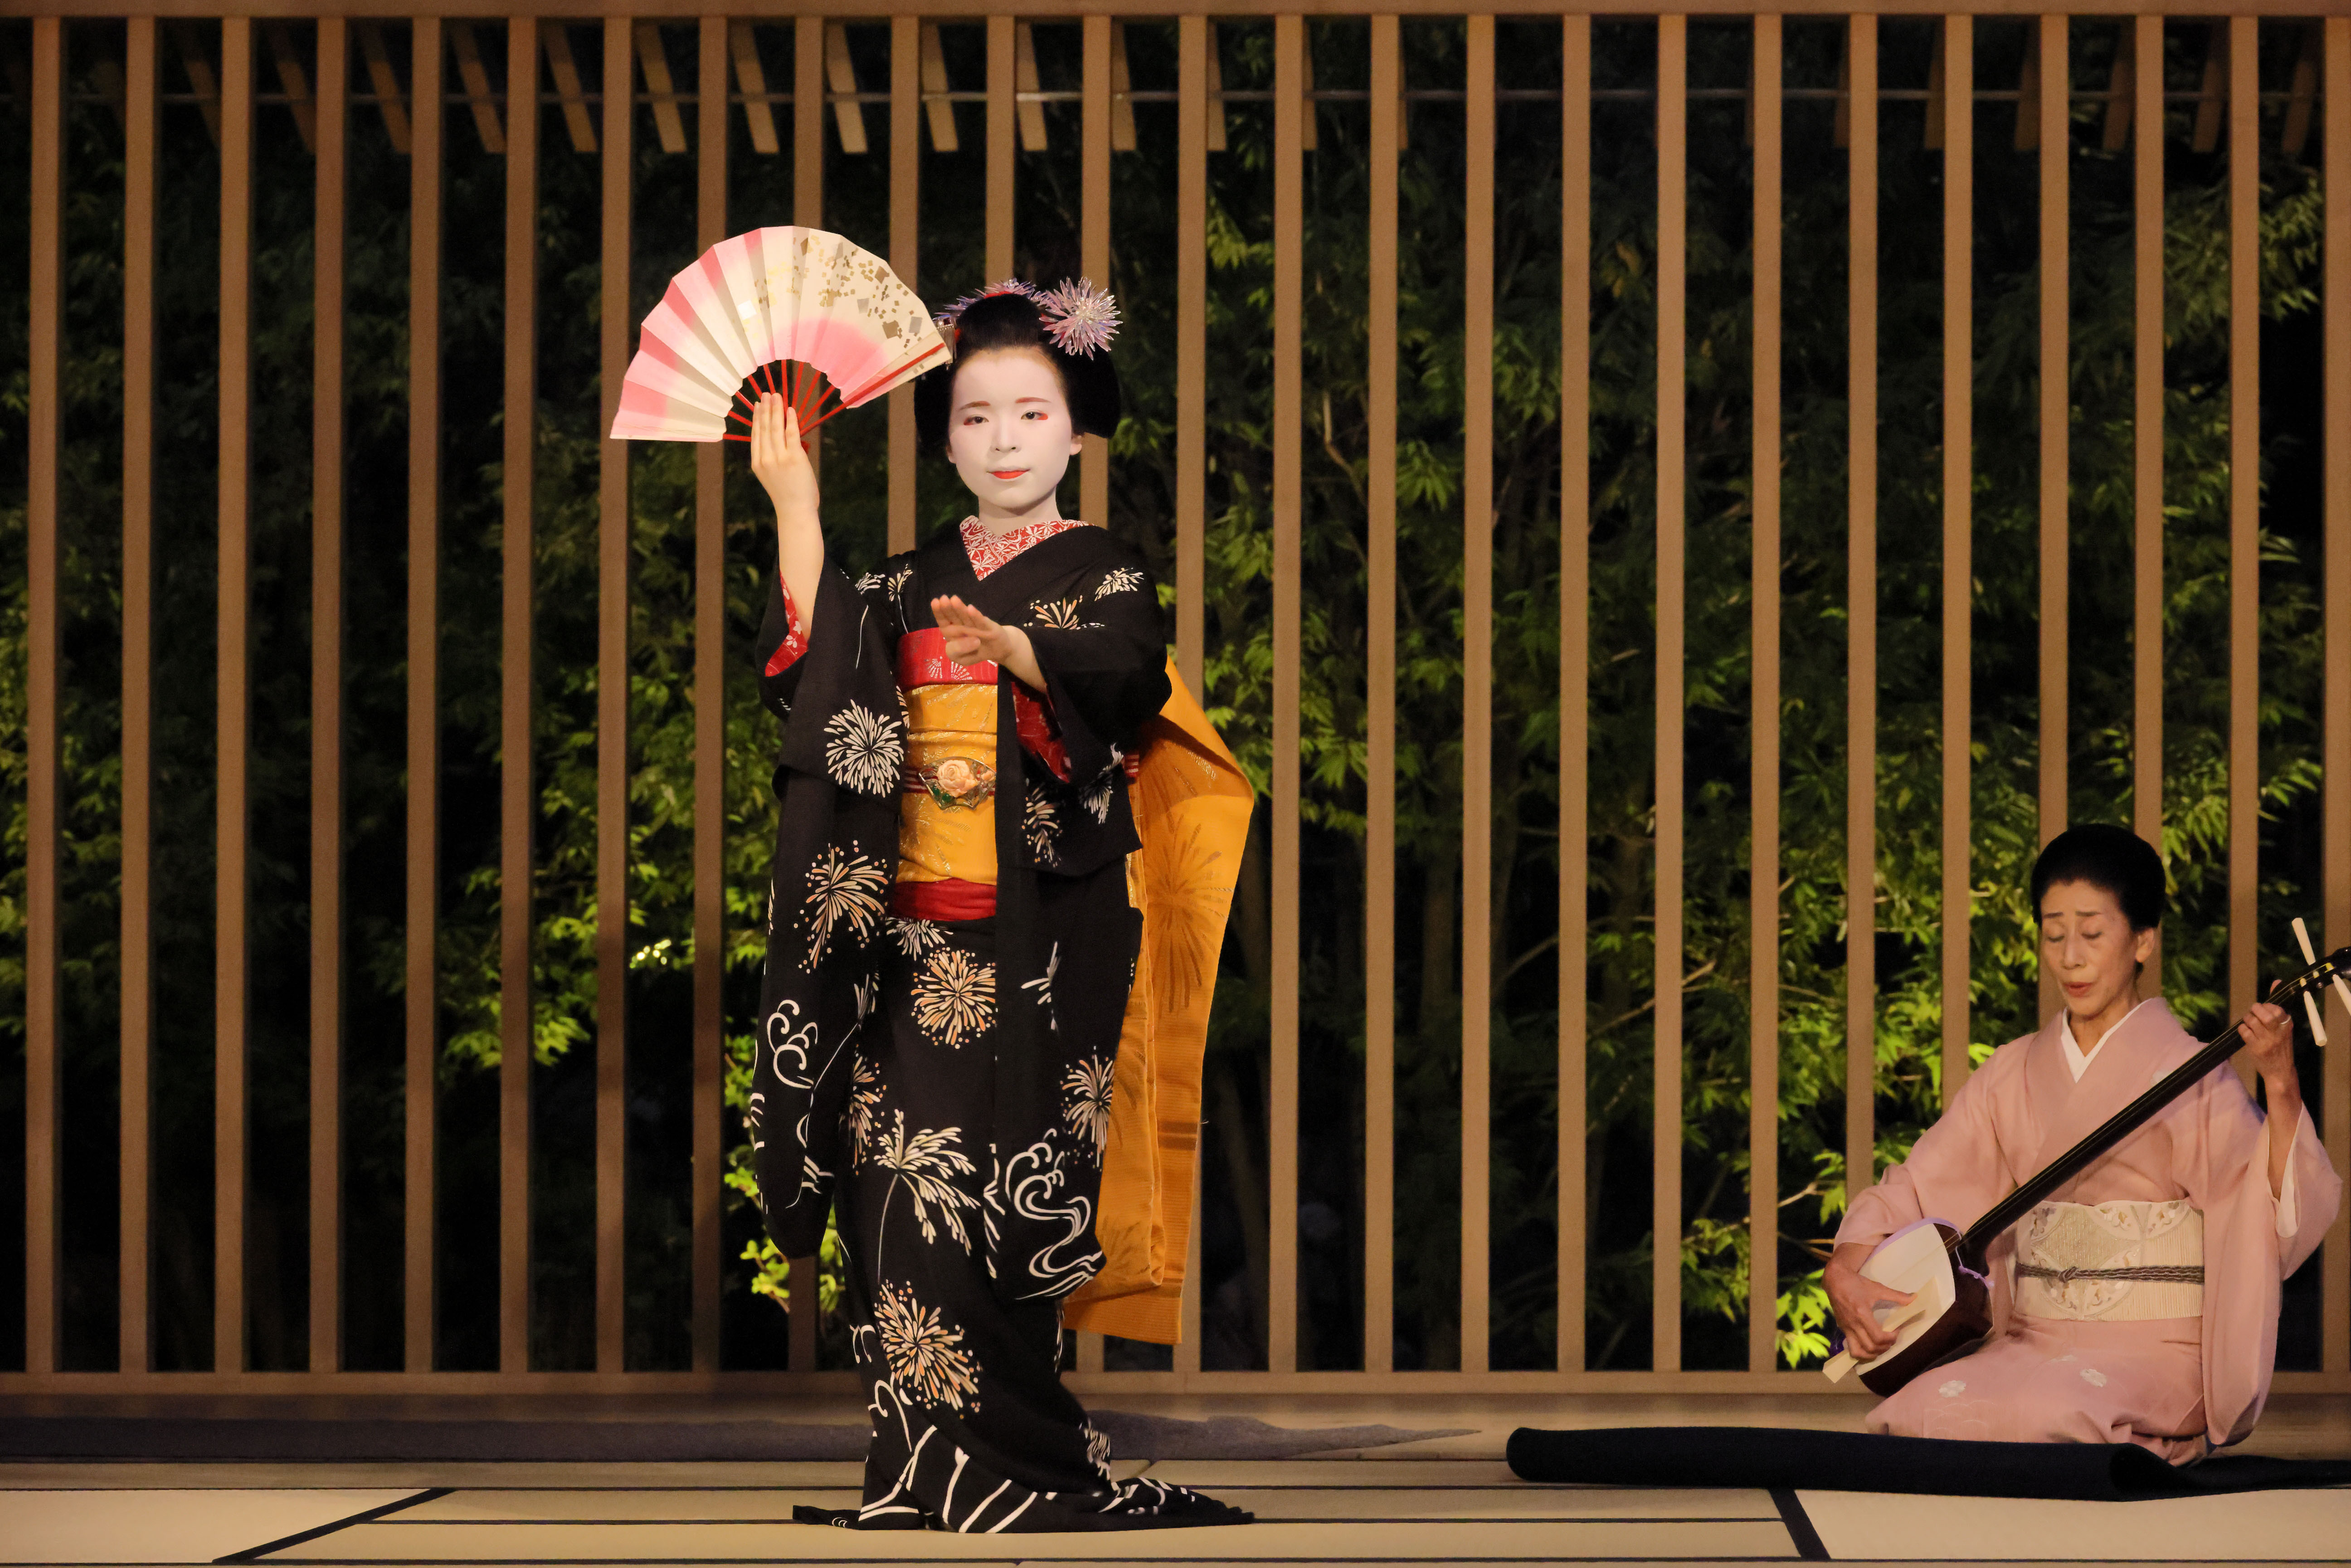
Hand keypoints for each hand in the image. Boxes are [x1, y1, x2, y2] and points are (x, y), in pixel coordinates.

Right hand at [750, 394, 819, 525]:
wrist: (795, 511)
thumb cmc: (787, 495)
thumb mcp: (771, 476)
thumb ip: (772, 458)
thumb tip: (780, 439)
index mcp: (757, 463)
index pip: (755, 435)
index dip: (757, 418)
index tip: (758, 405)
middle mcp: (765, 458)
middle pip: (764, 428)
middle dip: (766, 408)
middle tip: (767, 393)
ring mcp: (778, 457)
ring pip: (775, 428)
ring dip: (776, 409)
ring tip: (776, 396)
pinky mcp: (794, 457)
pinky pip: (791, 433)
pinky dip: (790, 420)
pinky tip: (789, 409)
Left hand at [931, 595, 1044, 691]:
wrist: (996, 650)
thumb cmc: (974, 651)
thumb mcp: (960, 658)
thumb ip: (956, 652)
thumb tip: (970, 641)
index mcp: (952, 631)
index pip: (943, 621)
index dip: (939, 612)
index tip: (936, 602)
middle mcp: (962, 626)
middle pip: (954, 616)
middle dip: (948, 608)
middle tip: (944, 599)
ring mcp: (976, 626)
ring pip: (966, 617)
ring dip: (960, 608)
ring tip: (954, 599)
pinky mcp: (988, 628)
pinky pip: (981, 622)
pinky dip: (976, 616)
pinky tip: (971, 609)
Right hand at [1825, 1243, 1912, 1361]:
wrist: (1835, 1280)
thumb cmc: (1856, 1283)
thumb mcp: (1877, 1288)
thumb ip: (1896, 1296)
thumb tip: (1914, 1298)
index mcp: (1862, 1314)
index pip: (1878, 1337)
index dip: (1891, 1338)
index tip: (1896, 1330)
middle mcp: (1853, 1324)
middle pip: (1870, 1347)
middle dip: (1884, 1347)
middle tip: (1891, 1339)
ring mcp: (1846, 1328)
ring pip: (1857, 1352)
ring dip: (1871, 1354)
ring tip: (1880, 1347)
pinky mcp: (1842, 1329)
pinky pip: (1851, 1347)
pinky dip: (1862, 1351)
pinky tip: (1869, 1345)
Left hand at [2240, 984, 2296, 1087]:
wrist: (2280, 1071)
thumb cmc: (2280, 1046)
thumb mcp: (2284, 1027)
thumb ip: (2278, 1007)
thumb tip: (2277, 981)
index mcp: (2287, 1026)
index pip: (2277, 1009)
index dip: (2267, 1006)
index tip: (2264, 1008)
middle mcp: (2279, 1033)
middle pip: (2265, 1014)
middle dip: (2255, 1009)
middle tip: (2254, 1012)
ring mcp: (2267, 1041)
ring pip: (2252, 1021)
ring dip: (2247, 1018)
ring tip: (2249, 1021)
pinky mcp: (2256, 1048)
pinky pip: (2244, 1031)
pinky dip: (2242, 1028)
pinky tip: (2246, 1032)